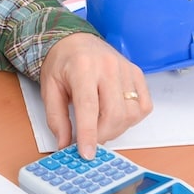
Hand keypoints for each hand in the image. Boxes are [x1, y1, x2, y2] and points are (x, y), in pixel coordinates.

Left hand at [38, 32, 151, 158]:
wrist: (76, 40)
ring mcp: (126, 69)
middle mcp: (108, 66)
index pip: (89, 107)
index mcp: (82, 68)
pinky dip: (132, 118)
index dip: (89, 134)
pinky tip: (116, 114)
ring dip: (117, 128)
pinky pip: (144, 106)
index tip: (87, 153)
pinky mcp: (137, 74)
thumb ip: (56, 118)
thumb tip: (64, 143)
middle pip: (114, 113)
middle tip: (90, 142)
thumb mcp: (49, 89)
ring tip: (101, 125)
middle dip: (102, 135)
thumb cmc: (62, 63)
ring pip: (131, 113)